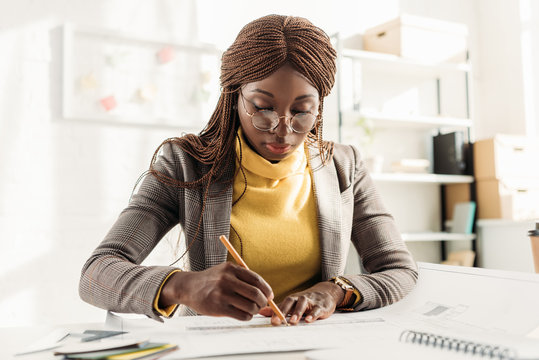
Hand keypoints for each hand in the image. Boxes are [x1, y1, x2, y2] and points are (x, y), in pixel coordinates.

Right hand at [159, 262, 273, 320]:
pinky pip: (242, 315)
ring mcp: (222, 294)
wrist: (189, 287)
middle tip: (262, 305)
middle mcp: (227, 280)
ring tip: (252, 310)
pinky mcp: (218, 307)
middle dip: (263, 302)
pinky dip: (247, 316)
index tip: (269, 296)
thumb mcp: (225, 271)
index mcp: (231, 268)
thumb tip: (266, 292)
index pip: (257, 280)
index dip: (267, 290)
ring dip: (255, 310)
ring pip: (250, 306)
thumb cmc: (212, 280)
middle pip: (256, 293)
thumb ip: (243, 278)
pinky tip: (244, 314)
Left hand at [260, 281, 343, 324]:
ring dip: (297, 312)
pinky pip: (316, 310)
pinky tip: (308, 320)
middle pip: (290, 301)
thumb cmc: (306, 301)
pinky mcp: (321, 306)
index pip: (282, 303)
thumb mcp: (292, 304)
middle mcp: (300, 298)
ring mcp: (311, 301)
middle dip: (283, 311)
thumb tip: (261, 311)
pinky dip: (313, 315)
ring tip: (292, 321)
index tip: (270, 320)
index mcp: (292, 299)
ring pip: (303, 304)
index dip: (275, 311)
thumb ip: (278, 308)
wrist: (326, 293)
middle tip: (277, 321)